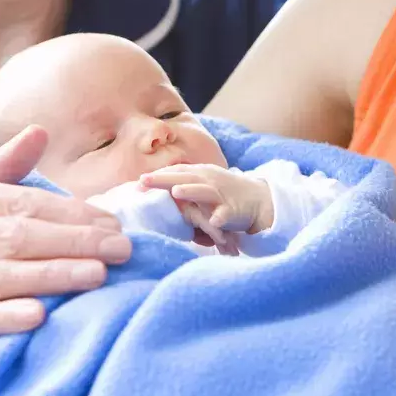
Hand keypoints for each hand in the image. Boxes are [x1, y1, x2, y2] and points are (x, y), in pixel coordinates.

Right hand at [0, 127, 131, 367]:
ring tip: (98, 275)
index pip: (19, 201)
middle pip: (16, 234)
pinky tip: (40, 315)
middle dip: (75, 240)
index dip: (70, 211)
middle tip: (123, 247)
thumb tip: (41, 131)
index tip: (113, 220)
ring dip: (52, 274)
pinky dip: (3, 317)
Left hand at [139, 164, 273, 253]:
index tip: (138, 182)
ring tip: (176, 192)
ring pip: (205, 192)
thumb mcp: (202, 184)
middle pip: (185, 178)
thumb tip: (156, 191)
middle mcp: (209, 181)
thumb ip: (182, 186)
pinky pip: (226, 214)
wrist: (257, 199)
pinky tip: (213, 223)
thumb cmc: (223, 193)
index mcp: (200, 174)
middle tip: (144, 181)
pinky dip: (220, 218)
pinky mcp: (234, 211)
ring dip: (191, 191)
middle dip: (165, 179)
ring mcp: (222, 195)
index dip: (158, 176)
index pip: (176, 172)